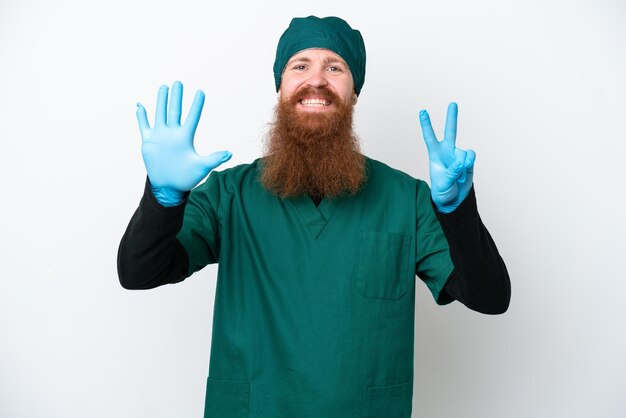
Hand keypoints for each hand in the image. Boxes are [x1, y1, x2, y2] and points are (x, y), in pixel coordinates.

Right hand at [136, 81, 231, 205]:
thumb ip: (213, 159)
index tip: (201, 92)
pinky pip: (144, 125)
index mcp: (185, 137)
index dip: (196, 105)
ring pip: (160, 114)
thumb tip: (229, 153)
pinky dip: (141, 116)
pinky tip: (140, 105)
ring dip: (161, 101)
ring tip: (163, 87)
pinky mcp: (149, 141)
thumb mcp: (202, 167)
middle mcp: (173, 133)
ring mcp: (160, 136)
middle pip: (174, 111)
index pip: (192, 117)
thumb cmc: (187, 177)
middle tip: (178, 82)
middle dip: (176, 97)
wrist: (169, 186)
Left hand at [419, 102, 474, 212]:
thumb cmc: (442, 190)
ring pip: (464, 152)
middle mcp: (447, 151)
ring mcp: (458, 155)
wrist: (453, 199)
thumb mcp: (443, 182)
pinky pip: (471, 157)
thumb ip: (452, 170)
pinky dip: (469, 163)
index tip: (422, 112)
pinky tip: (464, 171)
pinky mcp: (468, 161)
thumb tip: (462, 161)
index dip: (426, 124)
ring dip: (463, 163)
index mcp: (435, 154)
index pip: (429, 137)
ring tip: (458, 174)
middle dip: (452, 117)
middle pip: (450, 131)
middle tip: (453, 104)